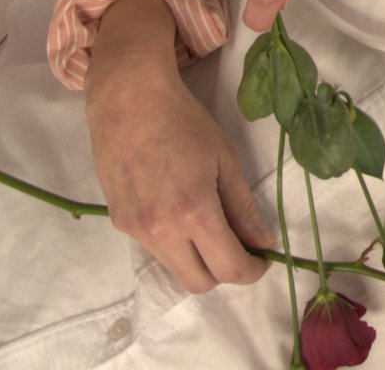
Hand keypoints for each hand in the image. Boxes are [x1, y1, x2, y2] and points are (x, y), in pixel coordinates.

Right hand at [83, 0, 271, 293]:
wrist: (130, 103)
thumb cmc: (185, 122)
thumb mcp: (226, 159)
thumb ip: (244, 207)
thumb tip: (263, 242)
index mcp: (193, 212)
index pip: (227, 267)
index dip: (251, 271)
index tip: (264, 259)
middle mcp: (160, 231)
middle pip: (198, 282)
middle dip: (225, 271)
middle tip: (241, 244)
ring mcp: (135, 231)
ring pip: (174, 268)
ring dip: (198, 258)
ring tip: (213, 223)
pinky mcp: (120, 224)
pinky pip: (155, 249)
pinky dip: (175, 243)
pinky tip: (181, 210)